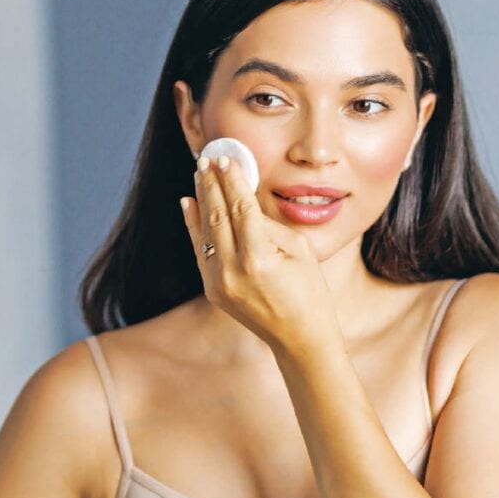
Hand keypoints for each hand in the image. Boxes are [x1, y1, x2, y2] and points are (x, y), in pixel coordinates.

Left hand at [180, 155, 336, 352]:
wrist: (299, 338)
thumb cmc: (309, 291)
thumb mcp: (299, 251)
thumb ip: (268, 224)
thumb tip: (244, 199)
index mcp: (258, 259)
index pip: (240, 208)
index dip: (232, 181)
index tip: (226, 159)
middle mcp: (232, 271)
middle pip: (217, 216)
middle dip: (211, 184)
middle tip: (207, 159)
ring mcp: (218, 283)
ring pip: (204, 231)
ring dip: (201, 200)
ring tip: (198, 174)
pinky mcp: (212, 290)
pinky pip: (199, 250)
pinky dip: (193, 225)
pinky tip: (189, 203)